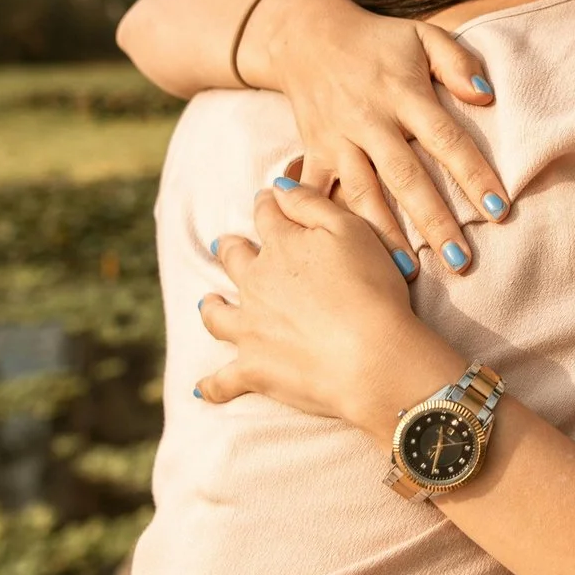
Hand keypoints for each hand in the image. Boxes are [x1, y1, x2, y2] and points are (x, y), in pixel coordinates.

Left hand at [196, 181, 464, 431]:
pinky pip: (222, 381)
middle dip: (231, 249)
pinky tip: (202, 389)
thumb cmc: (372, 290)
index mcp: (281, 246)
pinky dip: (212, 385)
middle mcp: (256, 283)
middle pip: (233, 259)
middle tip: (229, 246)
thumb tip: (278, 186)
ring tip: (210, 303)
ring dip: (212, 307)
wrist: (373, 357)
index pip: (267, 214)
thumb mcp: (352, 230)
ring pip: (217, 314)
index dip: (268, 203)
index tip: (268, 199)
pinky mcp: (253, 370)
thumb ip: (310, 203)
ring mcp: (250, 328)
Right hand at [250, 0, 509, 270]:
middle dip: (434, 221)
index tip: (499, 210)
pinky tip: (348, 256)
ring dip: (386, 235)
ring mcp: (337, 140)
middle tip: (461, 260)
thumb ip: (457, 61)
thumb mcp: (422, 35)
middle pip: (406, 177)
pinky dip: (331, 225)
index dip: (473, 175)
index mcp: (403, 93)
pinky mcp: (313, 153)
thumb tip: (486, 94)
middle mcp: (369, 120)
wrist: (306, 37)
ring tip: (410, 273)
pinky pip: (321, 195)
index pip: (445, 138)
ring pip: (363, 194)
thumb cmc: (379, 42)